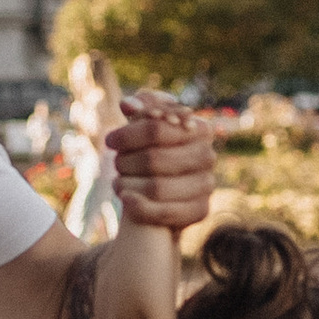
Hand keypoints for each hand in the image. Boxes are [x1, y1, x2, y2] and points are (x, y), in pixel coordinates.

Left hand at [111, 91, 212, 232]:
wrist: (163, 187)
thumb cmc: (153, 147)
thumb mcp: (147, 123)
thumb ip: (140, 107)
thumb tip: (129, 106)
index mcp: (199, 127)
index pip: (157, 128)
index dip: (128, 135)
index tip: (110, 141)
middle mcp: (208, 155)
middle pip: (154, 159)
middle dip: (126, 162)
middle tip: (116, 164)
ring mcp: (206, 184)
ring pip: (157, 187)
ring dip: (129, 185)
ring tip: (118, 183)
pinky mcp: (200, 209)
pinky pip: (166, 212)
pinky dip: (140, 208)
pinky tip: (126, 199)